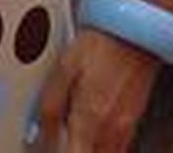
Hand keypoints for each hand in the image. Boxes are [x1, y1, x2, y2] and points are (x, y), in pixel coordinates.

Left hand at [35, 29, 161, 151]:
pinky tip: (89, 129)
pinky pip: (116, 148)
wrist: (135, 32)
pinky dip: (99, 145)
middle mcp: (112, 132)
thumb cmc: (101, 44)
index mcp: (90, 121)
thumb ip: (50, 106)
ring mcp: (127, 130)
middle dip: (71, 152)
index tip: (46, 149)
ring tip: (71, 133)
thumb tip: (38, 133)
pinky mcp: (134, 122)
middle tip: (58, 138)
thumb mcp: (64, 69)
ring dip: (86, 149)